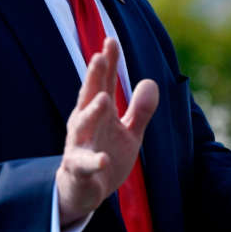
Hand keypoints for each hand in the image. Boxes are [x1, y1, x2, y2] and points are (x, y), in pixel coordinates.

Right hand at [56, 38, 158, 225]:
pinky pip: (85, 164)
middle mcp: (85, 124)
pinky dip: (94, 162)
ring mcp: (79, 145)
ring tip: (104, 98)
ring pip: (82, 126)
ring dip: (93, 112)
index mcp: (98, 112)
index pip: (102, 83)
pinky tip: (104, 159)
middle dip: (94, 77)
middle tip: (100, 56)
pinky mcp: (78, 169)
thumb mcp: (129, 132)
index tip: (111, 40)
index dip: (107, 63)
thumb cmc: (104, 154)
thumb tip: (152, 81)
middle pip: (89, 96)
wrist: (83, 191)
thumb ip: (140, 110)